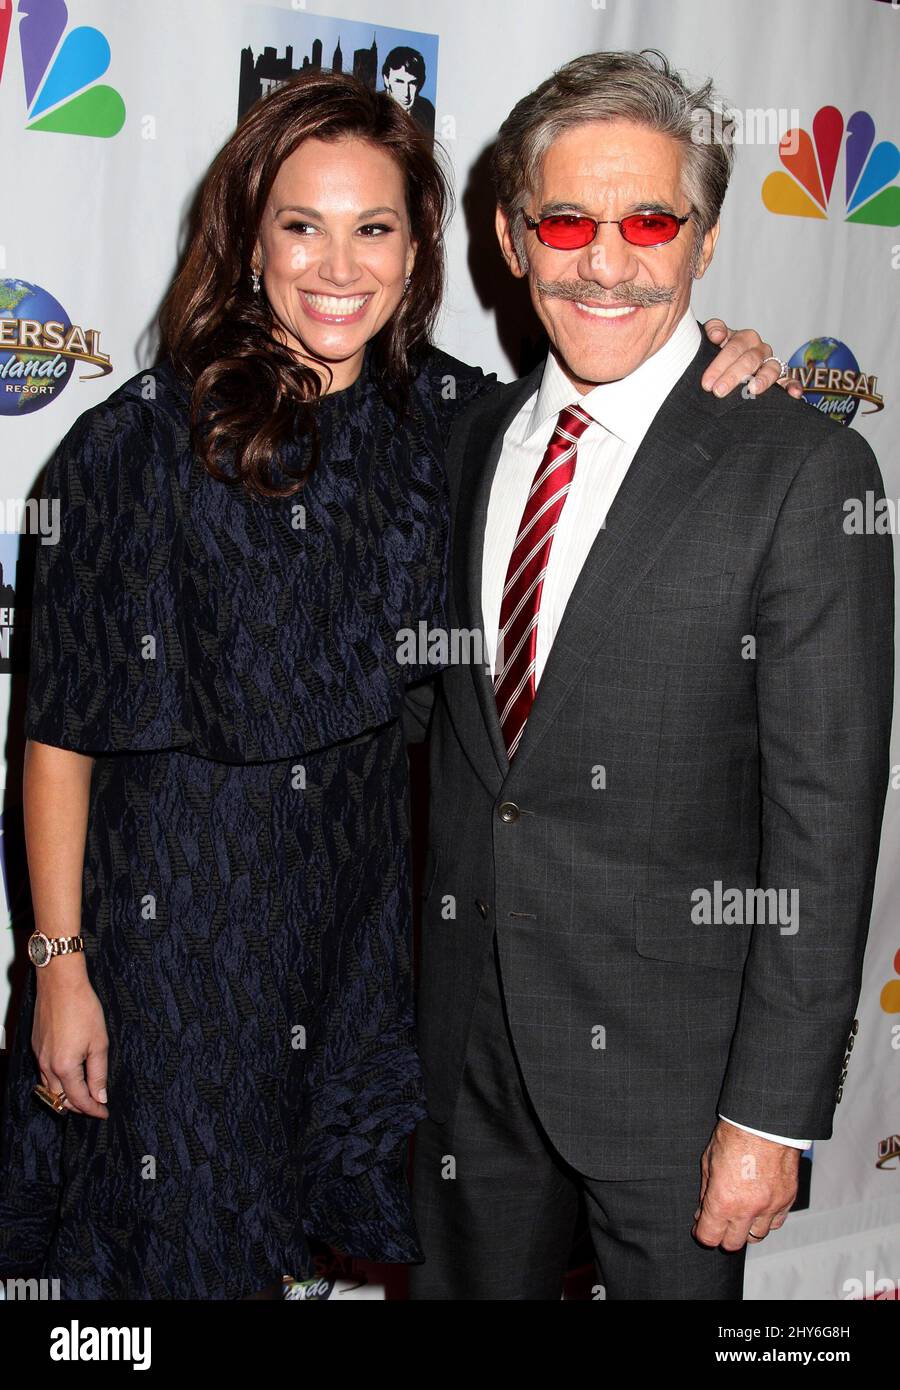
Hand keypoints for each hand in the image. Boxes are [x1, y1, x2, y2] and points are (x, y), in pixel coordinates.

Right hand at [33, 962, 109, 1119]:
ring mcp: (39, 1056)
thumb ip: (99, 1073)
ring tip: (84, 1094)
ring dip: (66, 1095)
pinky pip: (44, 1073)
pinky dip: (57, 1081)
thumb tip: (100, 1096)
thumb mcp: (99, 1042)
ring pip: (49, 1088)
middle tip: (96, 1105)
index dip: (93, 1109)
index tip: (104, 1113)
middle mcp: (47, 1065)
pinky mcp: (36, 1046)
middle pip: (60, 1099)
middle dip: (78, 1106)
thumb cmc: (82, 1007)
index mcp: (64, 1067)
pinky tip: (70, 1075)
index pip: (79, 1099)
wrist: (61, 984)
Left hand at [692, 1119, 799, 1250]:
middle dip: (723, 1235)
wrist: (765, 1122)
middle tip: (720, 1222)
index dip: (702, 1234)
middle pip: (733, 1243)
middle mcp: (748, 1209)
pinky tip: (758, 1207)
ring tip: (740, 1213)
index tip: (701, 1228)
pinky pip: (776, 1223)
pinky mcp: (787, 1200)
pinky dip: (766, 1220)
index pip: (710, 1237)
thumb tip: (702, 1212)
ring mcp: (770, 1206)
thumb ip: (706, 1192)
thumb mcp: (709, 1161)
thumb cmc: (735, 1135)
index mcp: (724, 1200)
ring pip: (756, 1236)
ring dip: (746, 1229)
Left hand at [702, 320, 804, 399]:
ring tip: (752, 389)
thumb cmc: (718, 352)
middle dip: (733, 376)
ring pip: (771, 368)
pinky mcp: (780, 378)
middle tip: (719, 391)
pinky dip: (792, 385)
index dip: (720, 364)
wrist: (726, 367)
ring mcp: (771, 363)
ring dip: (763, 379)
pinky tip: (793, 393)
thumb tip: (717, 336)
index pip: (734, 347)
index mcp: (744, 338)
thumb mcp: (712, 339)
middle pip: (750, 359)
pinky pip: (789, 380)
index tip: (707, 382)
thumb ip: (713, 330)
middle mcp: (759, 349)